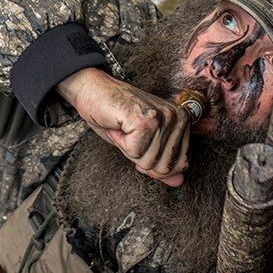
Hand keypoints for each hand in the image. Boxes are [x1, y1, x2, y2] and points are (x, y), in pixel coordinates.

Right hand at [56, 67, 189, 186]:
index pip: (180, 164)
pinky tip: (119, 125)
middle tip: (130, 133)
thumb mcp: (141, 143)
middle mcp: (177, 117)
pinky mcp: (145, 120)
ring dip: (128, 148)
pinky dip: (121, 143)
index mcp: (181, 121)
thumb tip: (178, 182)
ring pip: (149, 162)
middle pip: (164, 167)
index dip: (154, 161)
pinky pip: (134, 153)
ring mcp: (162, 117)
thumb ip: (161, 161)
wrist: (92, 89)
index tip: (141, 140)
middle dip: (140, 157)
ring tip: (124, 127)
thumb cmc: (115, 114)